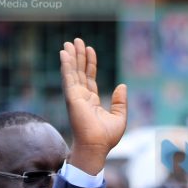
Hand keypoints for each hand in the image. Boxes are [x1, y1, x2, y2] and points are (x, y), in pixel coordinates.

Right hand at [61, 38, 126, 174]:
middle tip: (76, 41)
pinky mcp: (71, 97)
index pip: (89, 78)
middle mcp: (81, 97)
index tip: (90, 50)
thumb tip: (122, 85)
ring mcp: (75, 97)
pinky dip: (66, 65)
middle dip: (78, 56)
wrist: (96, 146)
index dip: (90, 64)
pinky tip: (65, 53)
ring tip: (69, 42)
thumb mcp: (119, 117)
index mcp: (91, 101)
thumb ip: (120, 101)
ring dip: (71, 57)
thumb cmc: (106, 137)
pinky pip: (69, 77)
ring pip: (72, 72)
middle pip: (79, 72)